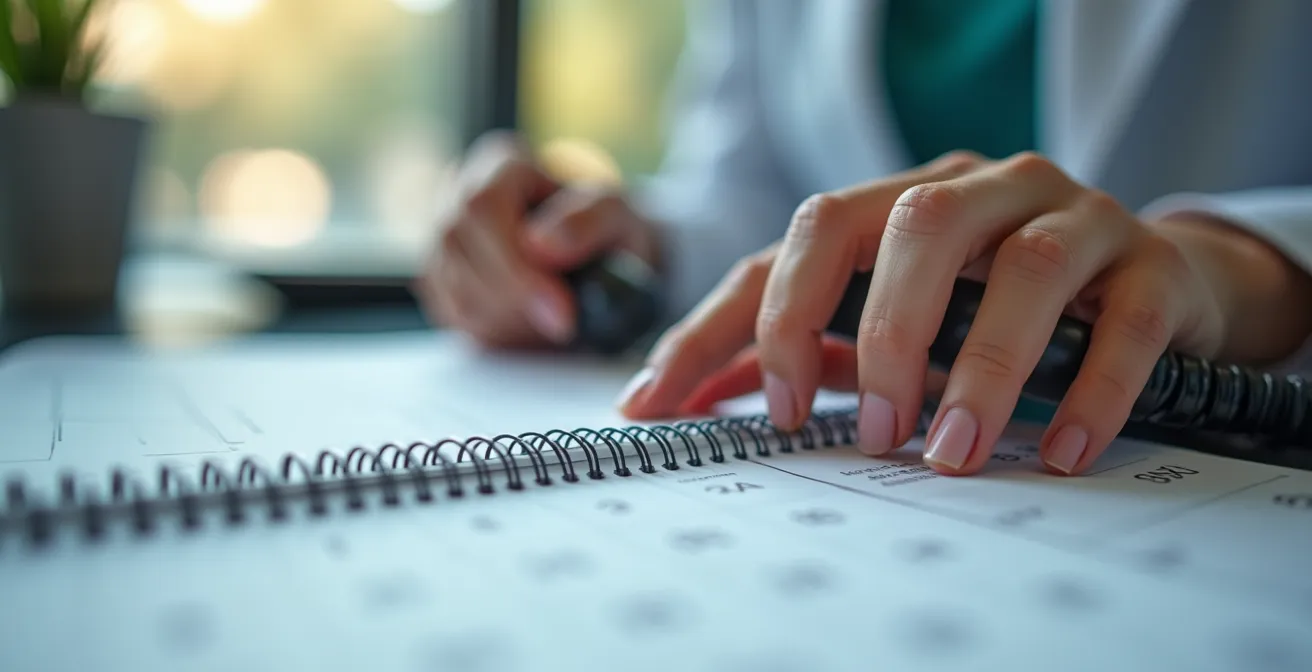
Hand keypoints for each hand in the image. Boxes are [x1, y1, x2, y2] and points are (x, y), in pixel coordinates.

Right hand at [413, 132, 661, 348]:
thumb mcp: (617, 214)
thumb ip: (589, 221)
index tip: (561, 309)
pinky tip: (533, 325)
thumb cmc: (603, 228)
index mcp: (501, 164)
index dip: (514, 264)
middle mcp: (460, 195)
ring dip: (509, 320)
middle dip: (515, 299)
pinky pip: (456, 316)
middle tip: (564, 324)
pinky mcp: (441, 281)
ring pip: (454, 289)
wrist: (598, 257)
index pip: (481, 207)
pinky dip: (499, 333)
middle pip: (457, 249)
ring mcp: (444, 240)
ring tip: (555, 318)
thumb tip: (542, 242)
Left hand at [617, 150, 1311, 475]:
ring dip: (979, 367)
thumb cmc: (994, 306)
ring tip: (949, 453)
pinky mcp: (1150, 265)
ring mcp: (1073, 217)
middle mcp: (983, 190)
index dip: (757, 317)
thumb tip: (678, 394)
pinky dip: (1091, 388)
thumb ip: (801, 349)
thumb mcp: (892, 320)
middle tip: (868, 430)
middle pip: (909, 227)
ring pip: (1022, 267)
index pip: (808, 234)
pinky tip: (1062, 448)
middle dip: (876, 335)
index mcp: (905, 200)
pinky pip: (1125, 319)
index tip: (703, 402)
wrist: (1147, 283)